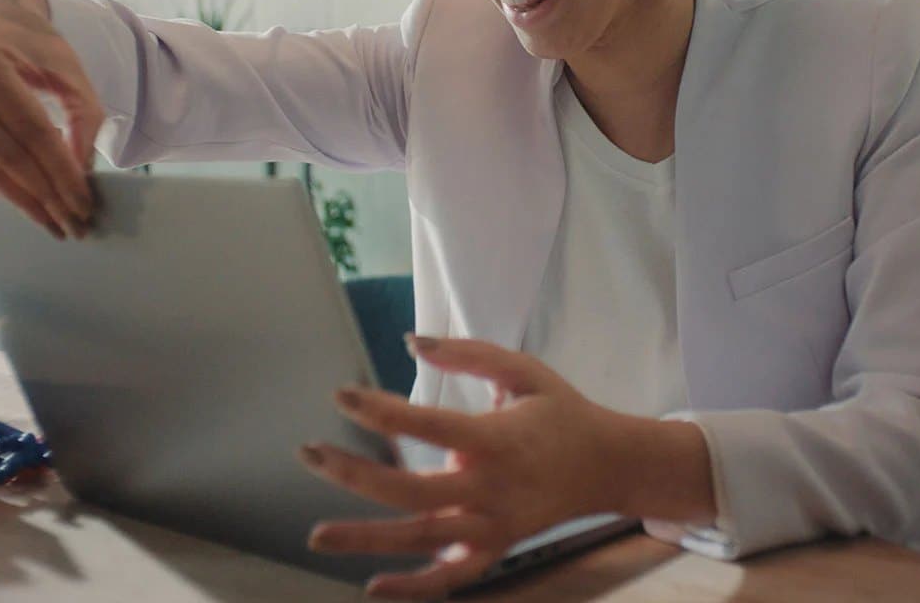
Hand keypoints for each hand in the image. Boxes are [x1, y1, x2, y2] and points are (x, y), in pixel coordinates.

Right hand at [0, 0, 99, 238]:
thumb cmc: (27, 40)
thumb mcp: (66, 66)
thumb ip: (83, 115)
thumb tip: (79, 172)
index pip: (30, 131)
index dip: (60, 172)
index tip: (84, 203)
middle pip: (4, 155)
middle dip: (43, 196)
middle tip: (72, 224)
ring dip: (20, 200)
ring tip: (52, 220)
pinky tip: (24, 199)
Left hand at [298, 335, 639, 599]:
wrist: (610, 465)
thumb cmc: (561, 412)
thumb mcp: (523, 371)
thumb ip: (468, 354)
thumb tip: (411, 341)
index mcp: (497, 439)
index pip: (427, 425)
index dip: (379, 411)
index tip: (340, 396)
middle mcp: (491, 489)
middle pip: (411, 491)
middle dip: (354, 475)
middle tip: (309, 454)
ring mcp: (492, 526)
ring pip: (422, 539)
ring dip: (366, 539)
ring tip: (317, 535)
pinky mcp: (495, 548)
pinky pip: (451, 577)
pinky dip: (414, 588)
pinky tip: (372, 586)